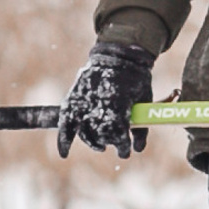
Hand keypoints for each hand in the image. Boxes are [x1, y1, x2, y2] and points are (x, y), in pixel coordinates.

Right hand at [57, 41, 154, 158]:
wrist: (118, 54)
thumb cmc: (135, 79)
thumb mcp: (145, 98)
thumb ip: (142, 125)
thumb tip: (138, 149)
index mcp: (118, 101)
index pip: (117, 133)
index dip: (122, 146)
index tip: (126, 151)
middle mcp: (98, 101)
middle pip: (101, 134)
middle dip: (110, 142)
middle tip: (116, 145)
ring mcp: (84, 100)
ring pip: (85, 131)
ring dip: (93, 142)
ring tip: (100, 145)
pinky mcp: (74, 98)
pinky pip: (65, 122)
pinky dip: (64, 139)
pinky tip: (64, 153)